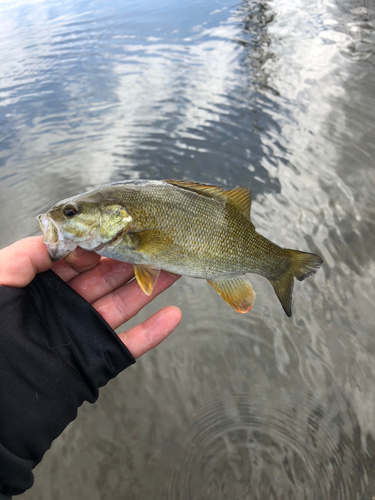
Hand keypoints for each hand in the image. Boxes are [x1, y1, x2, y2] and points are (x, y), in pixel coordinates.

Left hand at [0, 236, 181, 357]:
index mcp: (40, 287)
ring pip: (123, 305)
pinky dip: (153, 332)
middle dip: (132, 260)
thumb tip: (69, 241)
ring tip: (174, 268)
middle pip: (106, 278)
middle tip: (157, 243)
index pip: (77, 259)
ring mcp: (83, 333)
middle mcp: (65, 307)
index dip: (100, 245)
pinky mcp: (96, 360)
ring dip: (149, 287)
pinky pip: (130, 345)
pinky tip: (172, 315)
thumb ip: (27, 253)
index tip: (120, 232)